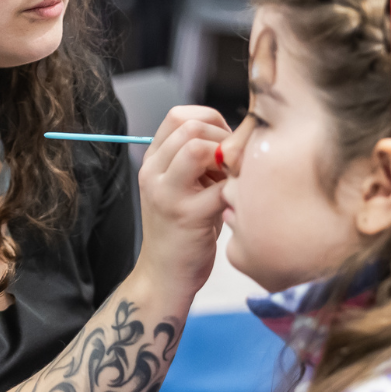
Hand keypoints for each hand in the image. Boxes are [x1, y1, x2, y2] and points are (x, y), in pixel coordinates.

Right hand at [136, 106, 230, 297]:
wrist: (165, 275)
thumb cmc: (183, 230)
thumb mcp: (182, 187)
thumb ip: (199, 160)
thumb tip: (237, 135)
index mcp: (152, 162)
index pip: (177, 116)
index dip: (209, 119)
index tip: (225, 140)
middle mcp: (154, 173)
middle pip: (190, 127)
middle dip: (222, 136)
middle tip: (234, 160)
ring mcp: (168, 194)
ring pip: (198, 147)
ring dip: (227, 157)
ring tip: (232, 178)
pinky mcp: (188, 216)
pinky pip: (221, 185)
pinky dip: (237, 187)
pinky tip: (237, 199)